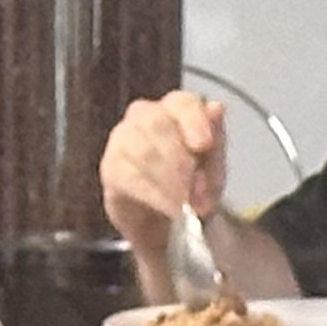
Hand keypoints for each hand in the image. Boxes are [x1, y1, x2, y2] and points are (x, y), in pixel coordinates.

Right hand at [98, 91, 227, 285]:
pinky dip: (154, 195)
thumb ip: (215, 144)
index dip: (193, 120)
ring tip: (187, 207)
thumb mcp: (213, 170)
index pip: (182, 102)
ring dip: (169, 181)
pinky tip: (170, 209)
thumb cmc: (193, 187)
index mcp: (176, 109)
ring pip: (143, 150)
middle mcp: (144, 116)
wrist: (166, 223)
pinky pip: (128, 175)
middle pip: (158, 125)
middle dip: (181, 161)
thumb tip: (215, 107)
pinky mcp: (110, 167)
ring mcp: (123, 138)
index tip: (203, 145)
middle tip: (199, 193)